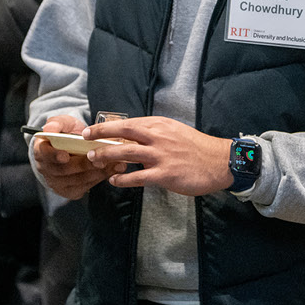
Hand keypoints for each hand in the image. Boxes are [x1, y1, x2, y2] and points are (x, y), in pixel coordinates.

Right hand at [32, 114, 114, 199]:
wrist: (72, 147)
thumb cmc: (66, 134)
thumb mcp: (62, 123)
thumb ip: (57, 123)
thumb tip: (50, 128)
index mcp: (41, 151)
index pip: (45, 155)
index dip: (54, 156)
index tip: (65, 155)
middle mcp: (47, 169)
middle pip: (65, 170)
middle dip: (85, 165)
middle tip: (101, 159)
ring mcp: (58, 182)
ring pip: (78, 180)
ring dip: (98, 172)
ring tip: (115, 163)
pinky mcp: (71, 191)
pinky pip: (86, 186)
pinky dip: (101, 178)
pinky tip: (113, 170)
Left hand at [84, 116, 234, 195]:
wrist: (220, 162)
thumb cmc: (195, 147)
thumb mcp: (173, 131)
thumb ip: (153, 132)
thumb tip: (130, 134)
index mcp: (159, 125)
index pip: (127, 123)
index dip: (106, 126)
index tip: (91, 130)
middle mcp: (158, 137)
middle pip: (123, 132)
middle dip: (100, 134)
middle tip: (84, 139)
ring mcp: (161, 155)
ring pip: (126, 153)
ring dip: (107, 156)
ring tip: (93, 159)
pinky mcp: (165, 174)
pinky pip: (138, 177)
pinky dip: (123, 179)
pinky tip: (114, 181)